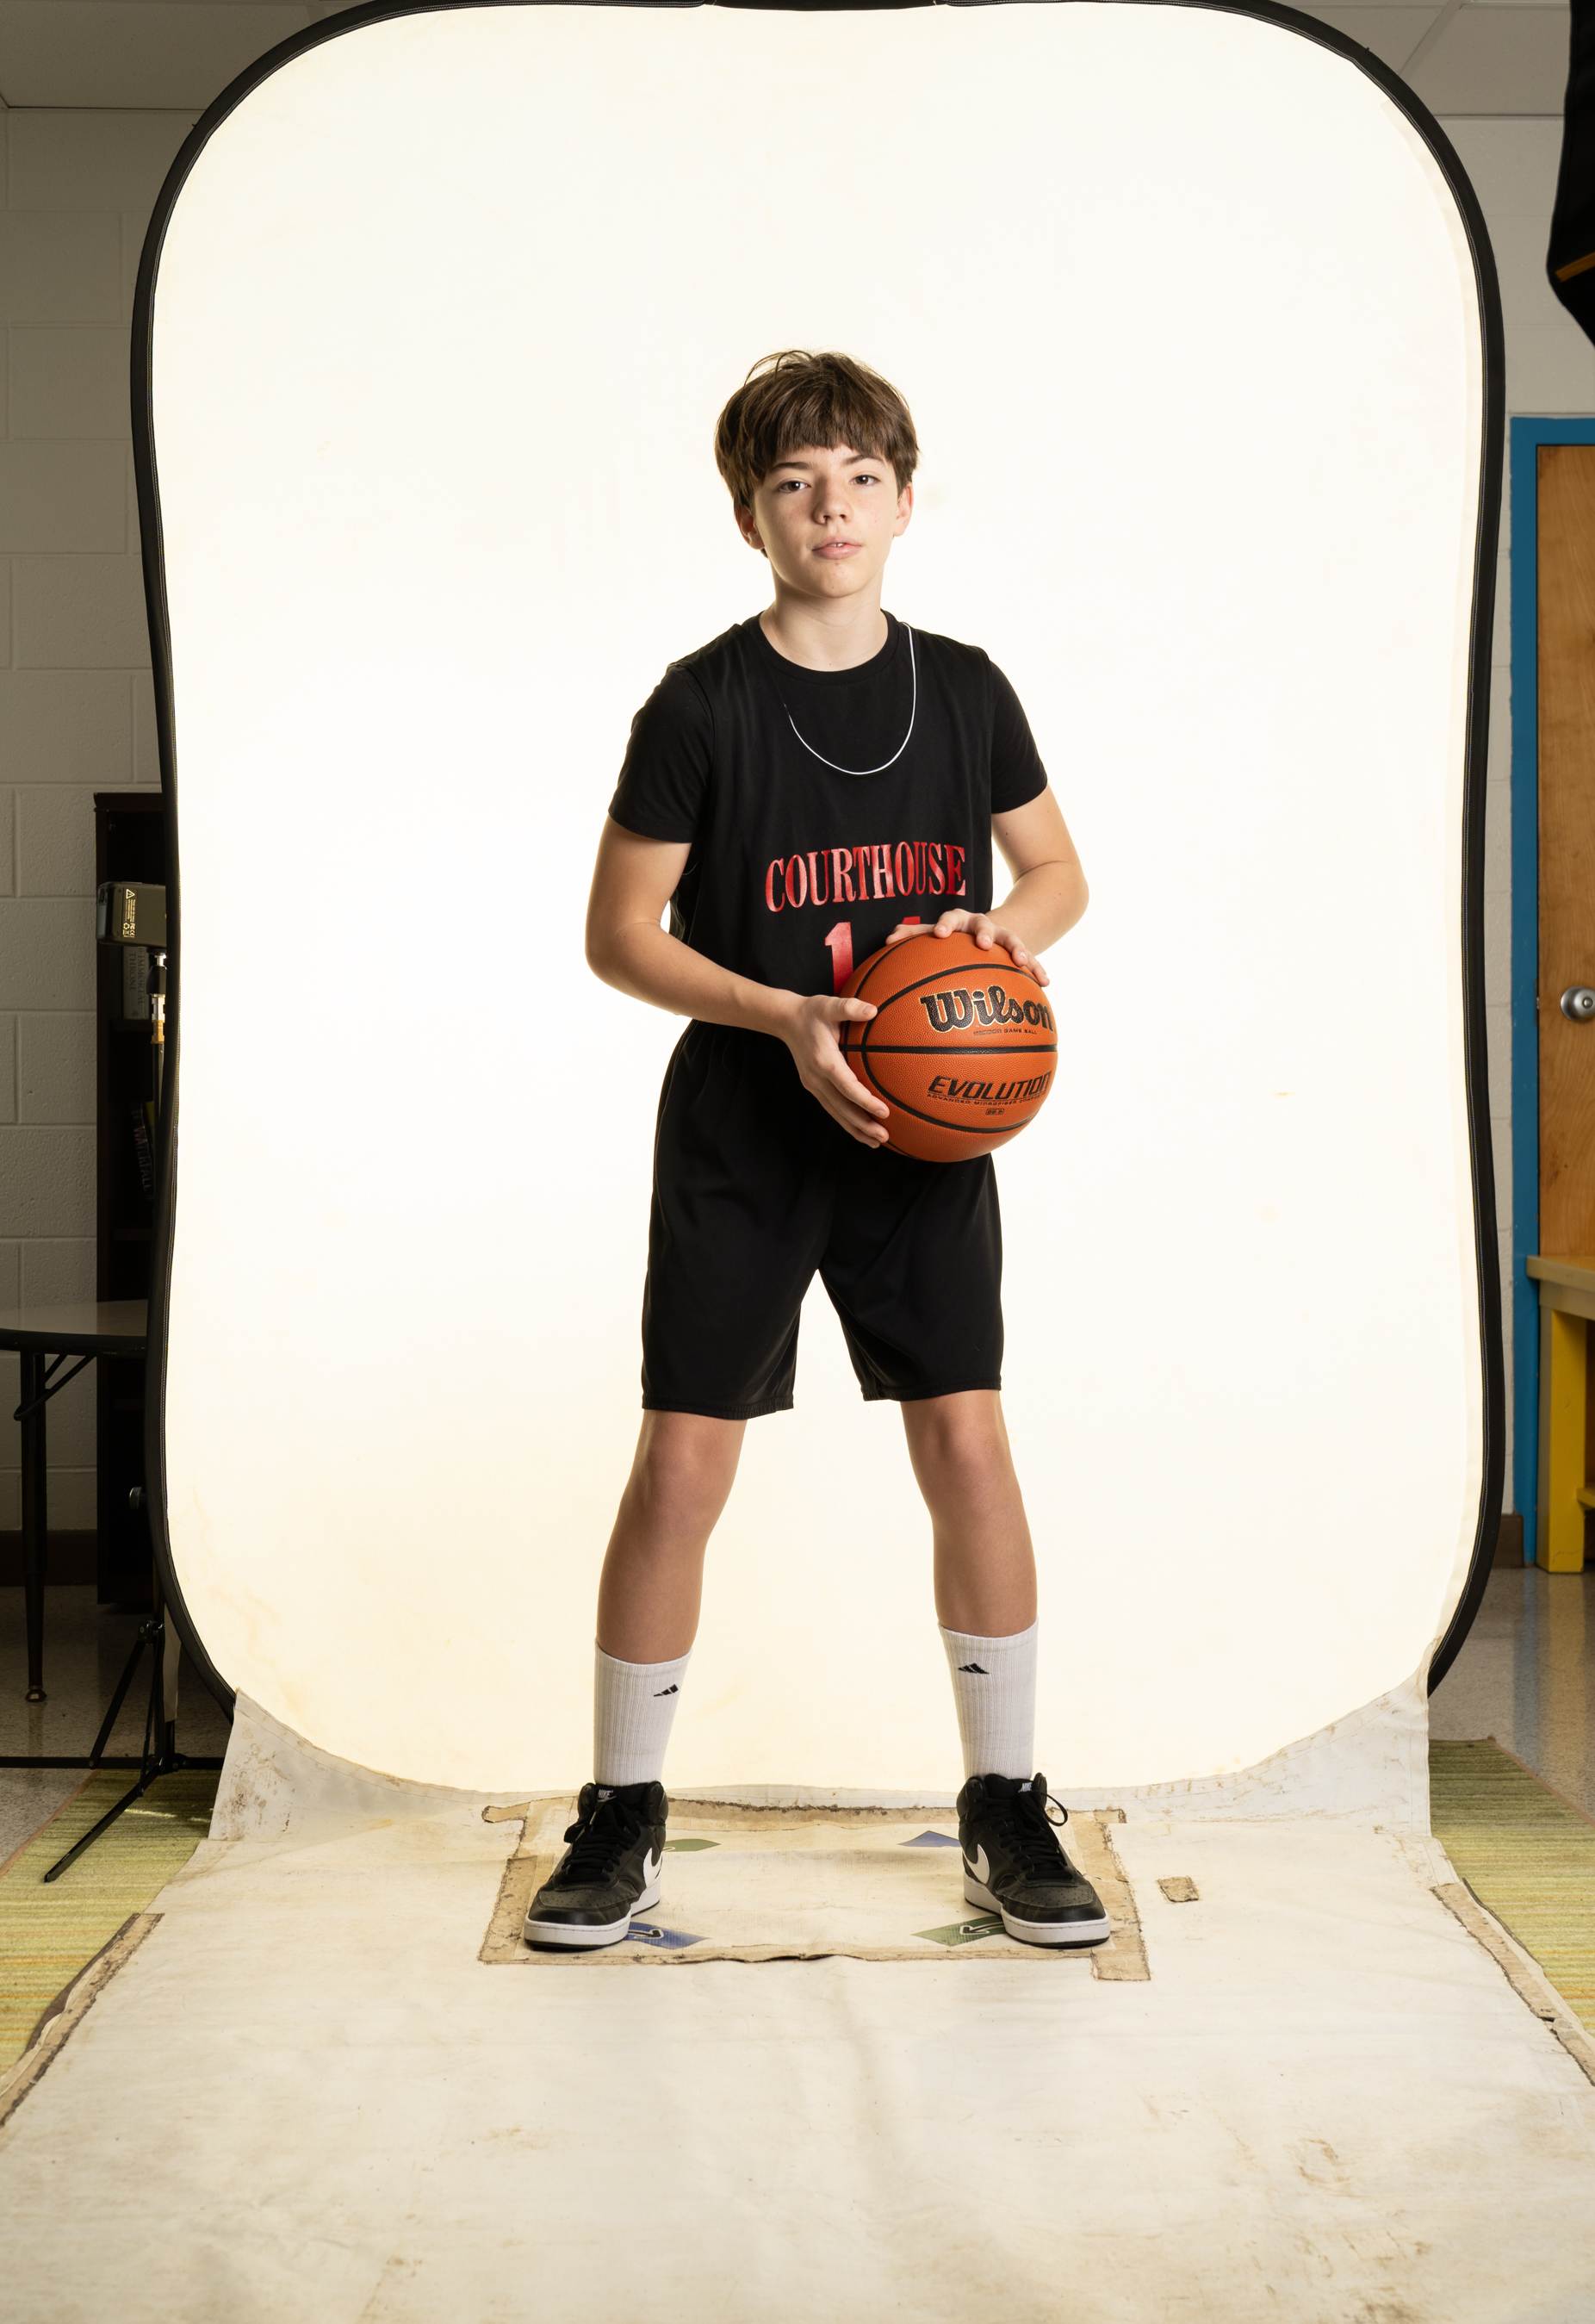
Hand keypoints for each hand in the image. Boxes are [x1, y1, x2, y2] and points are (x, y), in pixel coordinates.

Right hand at [778, 993, 889, 1146]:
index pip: (846, 1086)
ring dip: (855, 1129)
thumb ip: (850, 1007)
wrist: (785, 1020)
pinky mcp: (814, 1087)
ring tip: (876, 1142)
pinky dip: (846, 1122)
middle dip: (862, 1124)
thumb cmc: (811, 1012)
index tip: (884, 1111)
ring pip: (836, 1113)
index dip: (865, 1101)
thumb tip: (873, 1010)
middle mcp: (816, 1077)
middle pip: (841, 1107)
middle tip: (884, 1136)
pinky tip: (861, 1131)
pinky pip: (832, 1108)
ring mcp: (813, 1085)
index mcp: (824, 1060)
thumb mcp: (829, 1004)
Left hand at [883, 908, 1048, 985]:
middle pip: (985, 924)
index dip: (945, 924)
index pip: (951, 918)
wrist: (985, 933)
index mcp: (959, 921)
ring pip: (1012, 940)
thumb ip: (912, 937)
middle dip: (985, 932)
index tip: (940, 934)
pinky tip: (1046, 983)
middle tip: (984, 944)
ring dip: (1017, 949)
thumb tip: (885, 943)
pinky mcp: (1020, 951)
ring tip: (1021, 962)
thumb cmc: (952, 939)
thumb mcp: (934, 935)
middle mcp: (983, 926)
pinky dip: (1037, 970)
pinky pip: (1032, 960)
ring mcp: (1004, 937)